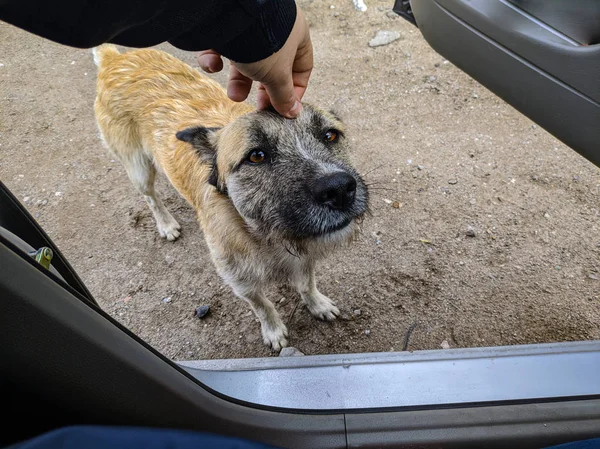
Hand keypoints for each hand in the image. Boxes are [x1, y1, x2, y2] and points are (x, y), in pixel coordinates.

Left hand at [197, 6, 312, 117]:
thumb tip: (293, 113)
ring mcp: (247, 28)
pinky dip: (215, 60)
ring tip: (234, 96)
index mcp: (295, 37)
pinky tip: (214, 64)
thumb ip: (285, 96)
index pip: (302, 68)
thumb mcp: (278, 76)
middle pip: (273, 68)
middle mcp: (273, 31)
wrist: (231, 15)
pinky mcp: (223, 28)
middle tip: (260, 109)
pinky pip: (221, 48)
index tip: (284, 110)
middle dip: (264, 90)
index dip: (295, 91)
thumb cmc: (264, 42)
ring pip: (245, 61)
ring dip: (239, 82)